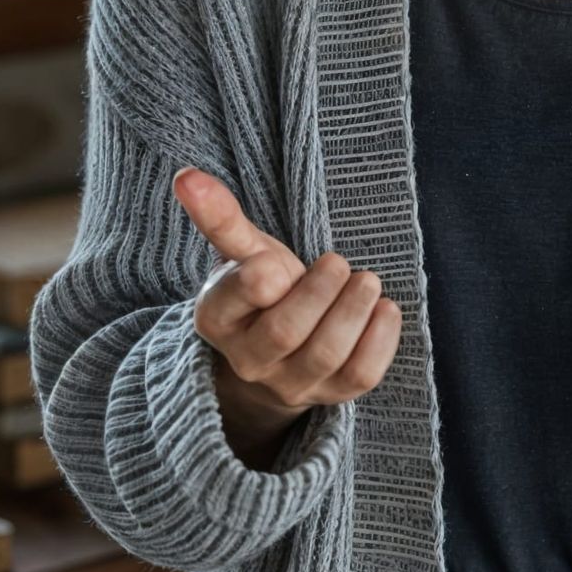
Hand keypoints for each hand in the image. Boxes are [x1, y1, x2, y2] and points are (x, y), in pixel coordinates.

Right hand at [173, 166, 403, 420]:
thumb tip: (186, 176)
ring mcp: (292, 384)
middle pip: (284, 332)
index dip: (256, 282)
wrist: (282, 348)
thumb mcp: (243, 252)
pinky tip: (384, 309)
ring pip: (326, 355)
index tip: (275, 261)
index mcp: (218, 319)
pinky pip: (361, 376)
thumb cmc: (262, 285)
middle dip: (318, 292)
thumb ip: (221, 217)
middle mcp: (249, 361)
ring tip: (367, 281)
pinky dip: (381, 339)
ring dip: (354, 311)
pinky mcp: (333, 394)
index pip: (231, 303)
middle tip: (337, 262)